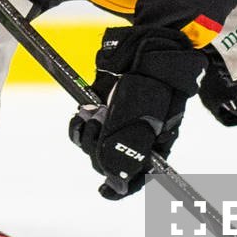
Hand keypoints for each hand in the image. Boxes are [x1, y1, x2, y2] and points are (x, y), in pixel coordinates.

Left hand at [68, 29, 203, 199]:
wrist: (148, 44)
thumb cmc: (157, 77)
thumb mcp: (146, 114)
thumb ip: (129, 147)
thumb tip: (114, 177)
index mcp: (156, 143)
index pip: (140, 175)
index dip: (124, 187)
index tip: (107, 192)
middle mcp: (136, 136)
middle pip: (111, 162)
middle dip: (98, 149)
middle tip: (99, 124)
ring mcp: (118, 123)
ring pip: (94, 146)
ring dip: (87, 135)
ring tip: (93, 113)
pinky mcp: (101, 110)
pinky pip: (84, 129)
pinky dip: (79, 124)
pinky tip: (84, 113)